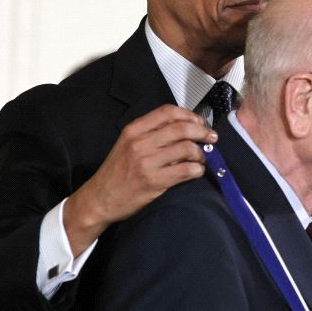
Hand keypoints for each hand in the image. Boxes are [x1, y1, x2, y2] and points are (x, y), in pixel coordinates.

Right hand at [64, 105, 215, 254]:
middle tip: (212, 138)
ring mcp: (146, 162)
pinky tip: (197, 171)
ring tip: (201, 159)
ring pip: (187, 148)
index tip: (200, 122)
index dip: (189, 115)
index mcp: (134, 130)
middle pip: (182, 128)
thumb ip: (151, 133)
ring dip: (201, 153)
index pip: (168, 112)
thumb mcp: (127, 144)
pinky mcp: (154, 181)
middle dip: (203, 131)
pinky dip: (198, 170)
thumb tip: (186, 127)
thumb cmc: (117, 171)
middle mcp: (140, 143)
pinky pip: (186, 170)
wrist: (100, 198)